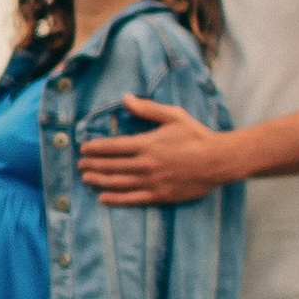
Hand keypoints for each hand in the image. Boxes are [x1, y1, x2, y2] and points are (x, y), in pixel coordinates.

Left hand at [75, 96, 236, 204]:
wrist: (218, 161)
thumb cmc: (197, 136)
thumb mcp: (173, 116)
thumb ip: (147, 109)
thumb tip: (126, 98)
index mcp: (147, 144)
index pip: (113, 147)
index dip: (96, 148)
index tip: (84, 149)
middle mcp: (145, 164)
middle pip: (111, 166)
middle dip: (93, 165)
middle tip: (80, 165)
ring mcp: (151, 182)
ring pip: (118, 183)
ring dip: (99, 181)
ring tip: (86, 179)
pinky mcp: (159, 195)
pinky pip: (132, 199)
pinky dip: (115, 199)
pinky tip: (103, 198)